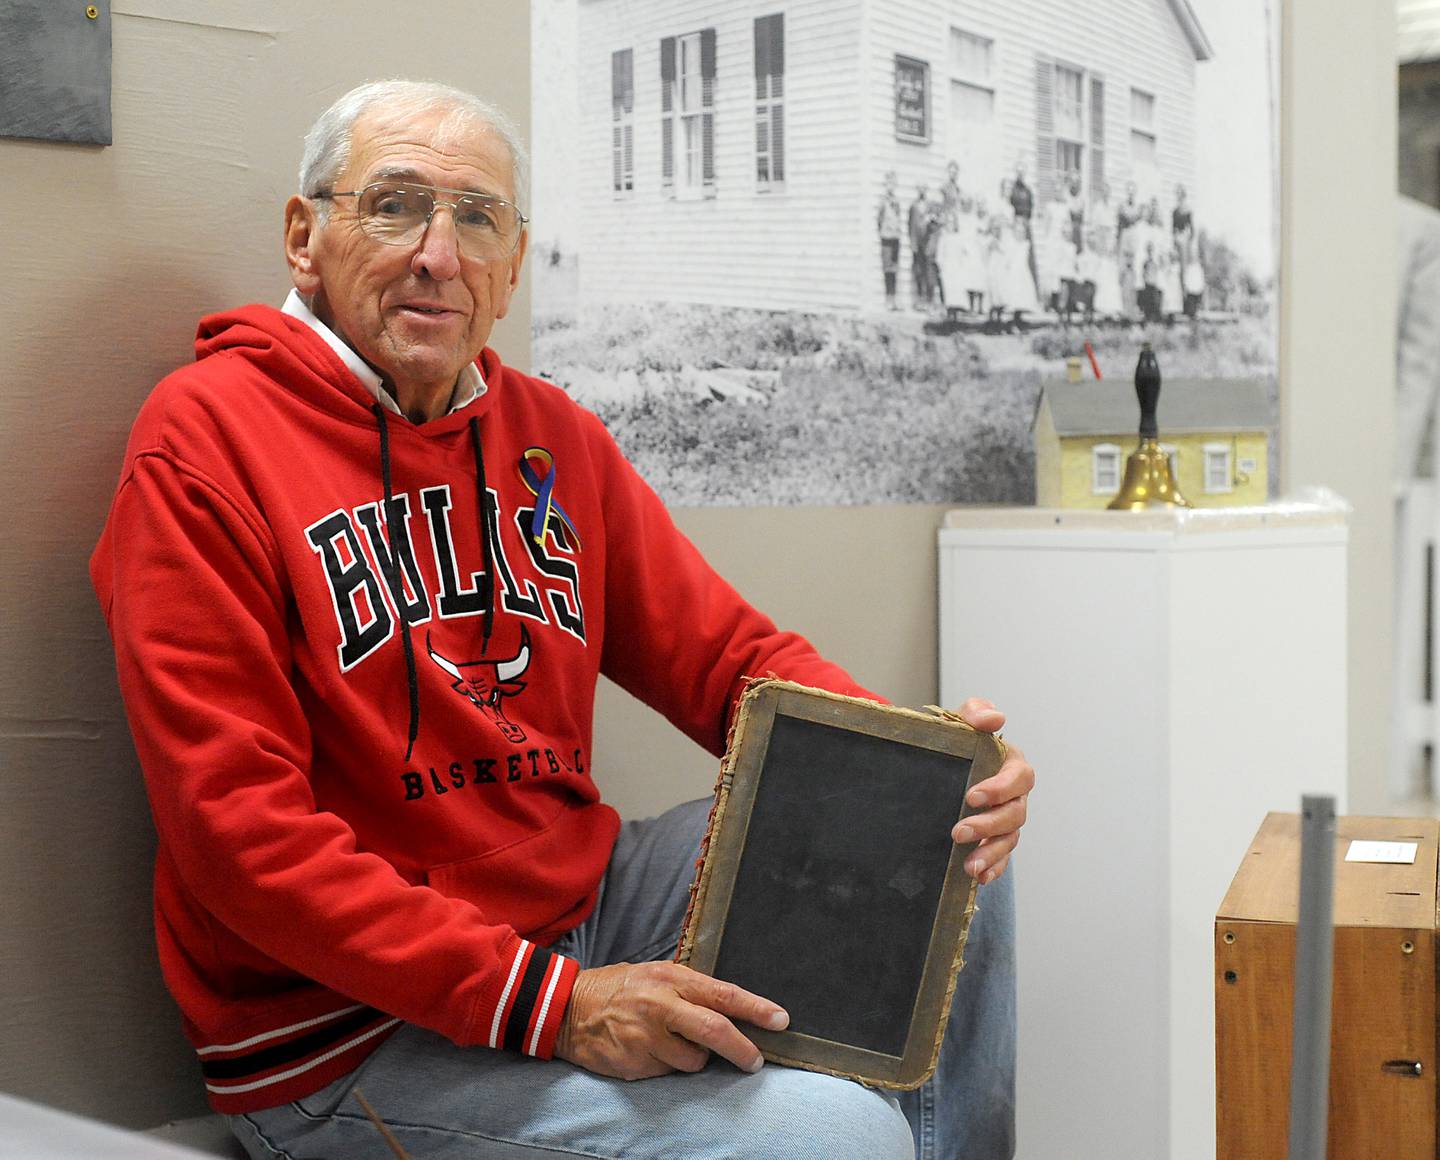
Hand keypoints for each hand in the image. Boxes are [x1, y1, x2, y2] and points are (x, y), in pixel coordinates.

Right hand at [553, 961, 788, 1080]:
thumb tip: (733, 1009)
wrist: (568, 1008)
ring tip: (672, 1043)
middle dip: (743, 1049)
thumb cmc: (621, 989)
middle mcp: (661, 1006)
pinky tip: (649, 1051)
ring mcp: (646, 1037)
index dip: (756, 1008)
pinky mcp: (634, 1063)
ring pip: (693, 1060)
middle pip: (715, 1031)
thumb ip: (691, 990)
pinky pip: (668, 1072)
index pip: (723, 994)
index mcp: (671, 979)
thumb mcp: (656, 975)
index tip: (781, 1020)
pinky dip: (667, 1066)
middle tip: (756, 1061)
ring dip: (694, 1058)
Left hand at [949, 698, 1032, 884]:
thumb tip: (995, 718)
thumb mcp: (960, 721)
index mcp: (1011, 764)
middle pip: (1015, 814)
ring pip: (1009, 839)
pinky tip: (979, 876)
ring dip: (991, 853)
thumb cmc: (957, 740)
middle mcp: (1015, 795)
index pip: (1018, 778)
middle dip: (989, 825)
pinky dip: (993, 867)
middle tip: (958, 831)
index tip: (972, 796)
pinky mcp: (995, 838)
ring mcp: (1007, 819)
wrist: (941, 764)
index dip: (1000, 789)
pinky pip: (1002, 857)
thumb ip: (976, 713)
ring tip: (969, 865)